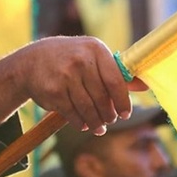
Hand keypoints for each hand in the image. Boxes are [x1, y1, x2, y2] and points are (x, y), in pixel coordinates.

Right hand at [0, 36, 147, 132]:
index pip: (116, 81)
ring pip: (88, 108)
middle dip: (109, 114)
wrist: (31, 61)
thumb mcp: (93, 58)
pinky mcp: (53, 91)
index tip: (126, 114)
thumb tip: (145, 86)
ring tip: (99, 127)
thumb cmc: (70, 60)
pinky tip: (84, 124)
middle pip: (102, 97)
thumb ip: (118, 73)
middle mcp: (80, 60)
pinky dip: (80, 122)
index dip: (123, 101)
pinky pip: (72, 113)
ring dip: (96, 122)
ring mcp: (65, 75)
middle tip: (111, 120)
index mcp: (95, 49)